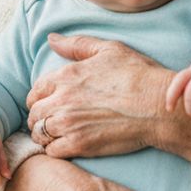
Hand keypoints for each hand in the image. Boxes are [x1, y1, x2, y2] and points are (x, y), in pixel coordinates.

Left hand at [26, 33, 174, 158]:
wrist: (156, 106)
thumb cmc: (138, 74)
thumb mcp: (109, 50)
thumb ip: (77, 45)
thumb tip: (51, 38)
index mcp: (66, 76)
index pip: (35, 91)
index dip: (40, 98)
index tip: (49, 103)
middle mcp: (62, 100)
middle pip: (34, 114)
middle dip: (40, 117)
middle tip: (52, 121)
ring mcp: (69, 124)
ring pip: (39, 134)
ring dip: (46, 135)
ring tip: (58, 135)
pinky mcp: (79, 145)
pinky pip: (52, 152)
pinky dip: (55, 150)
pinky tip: (68, 145)